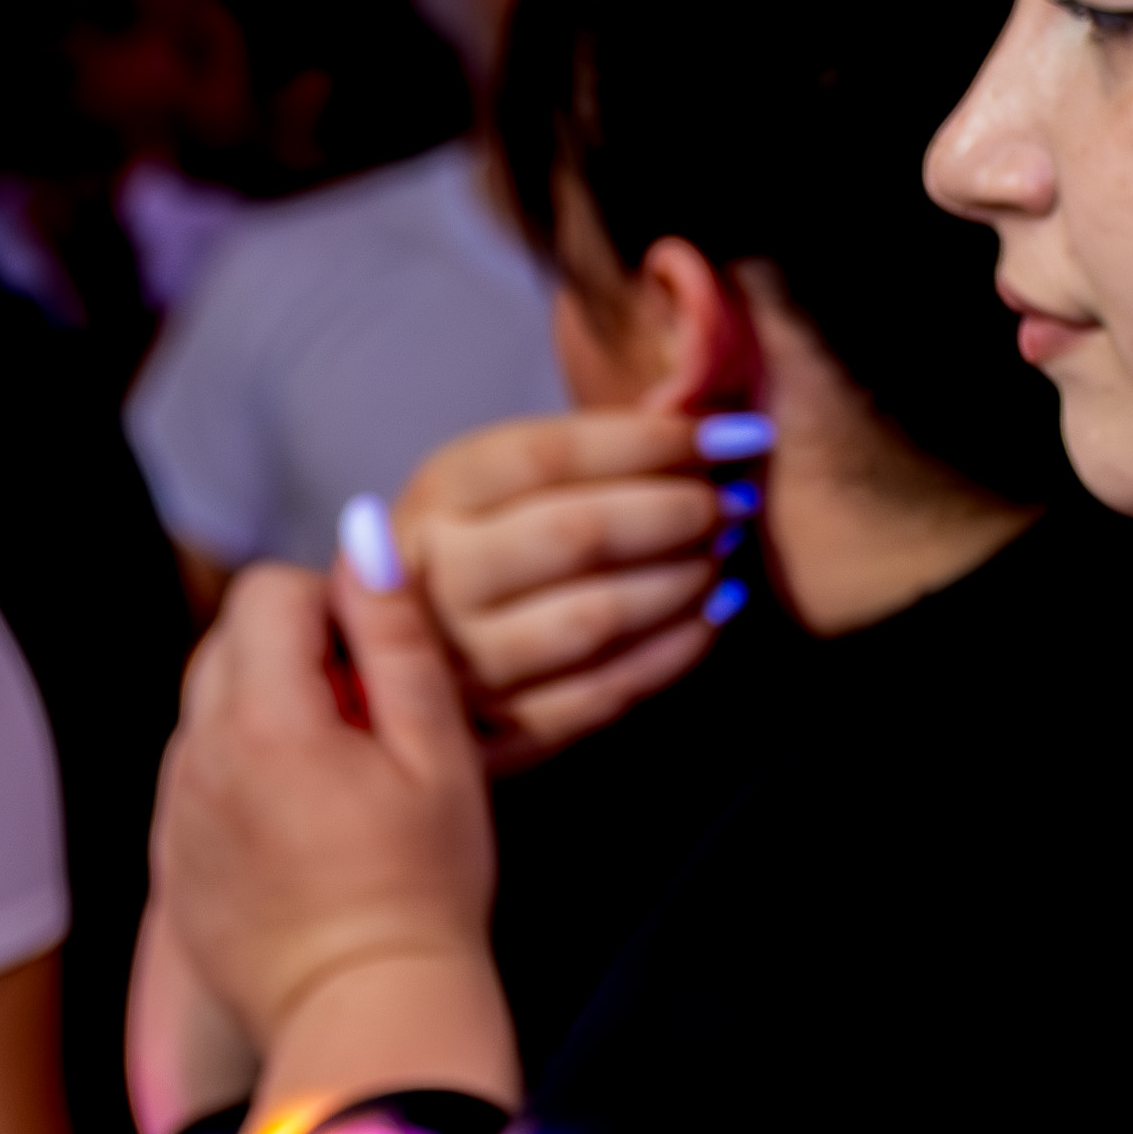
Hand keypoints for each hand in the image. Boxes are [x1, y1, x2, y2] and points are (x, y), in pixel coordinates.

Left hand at [153, 544, 494, 1063]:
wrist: (365, 1018)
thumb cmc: (420, 891)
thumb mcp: (436, 753)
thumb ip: (396, 638)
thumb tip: (364, 537)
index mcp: (262, 719)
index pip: (266, 591)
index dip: (331, 604)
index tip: (380, 662)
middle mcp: (196, 757)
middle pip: (227, 643)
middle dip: (295, 653)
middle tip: (369, 720)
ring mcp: (173, 812)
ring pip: (208, 710)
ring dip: (268, 715)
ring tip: (341, 782)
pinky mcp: (169, 860)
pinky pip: (196, 779)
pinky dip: (242, 775)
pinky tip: (305, 829)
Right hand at [387, 408, 766, 769]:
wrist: (396, 658)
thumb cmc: (477, 547)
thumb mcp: (499, 478)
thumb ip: (585, 446)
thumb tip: (697, 404)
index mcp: (438, 493)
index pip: (552, 454)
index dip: (655, 441)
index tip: (736, 434)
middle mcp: (437, 574)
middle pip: (577, 533)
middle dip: (679, 511)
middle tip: (732, 501)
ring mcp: (462, 659)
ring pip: (594, 617)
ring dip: (681, 582)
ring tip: (722, 555)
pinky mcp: (498, 729)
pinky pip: (602, 693)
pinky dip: (672, 653)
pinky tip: (710, 618)